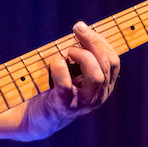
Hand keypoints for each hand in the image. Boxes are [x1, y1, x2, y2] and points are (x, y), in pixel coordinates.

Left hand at [20, 21, 119, 139]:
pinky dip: (59, 68)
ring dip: (83, 56)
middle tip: (77, 27)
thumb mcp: (72, 72)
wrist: (34, 119)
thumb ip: (80, 55)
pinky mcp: (63, 105)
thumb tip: (82, 27)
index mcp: (103, 87)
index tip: (86, 29)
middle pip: (108, 64)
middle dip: (94, 42)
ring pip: (97, 76)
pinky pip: (66, 84)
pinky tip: (54, 62)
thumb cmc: (53, 89)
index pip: (113, 61)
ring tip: (68, 50)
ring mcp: (82, 103)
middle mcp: (97, 96)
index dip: (101, 42)